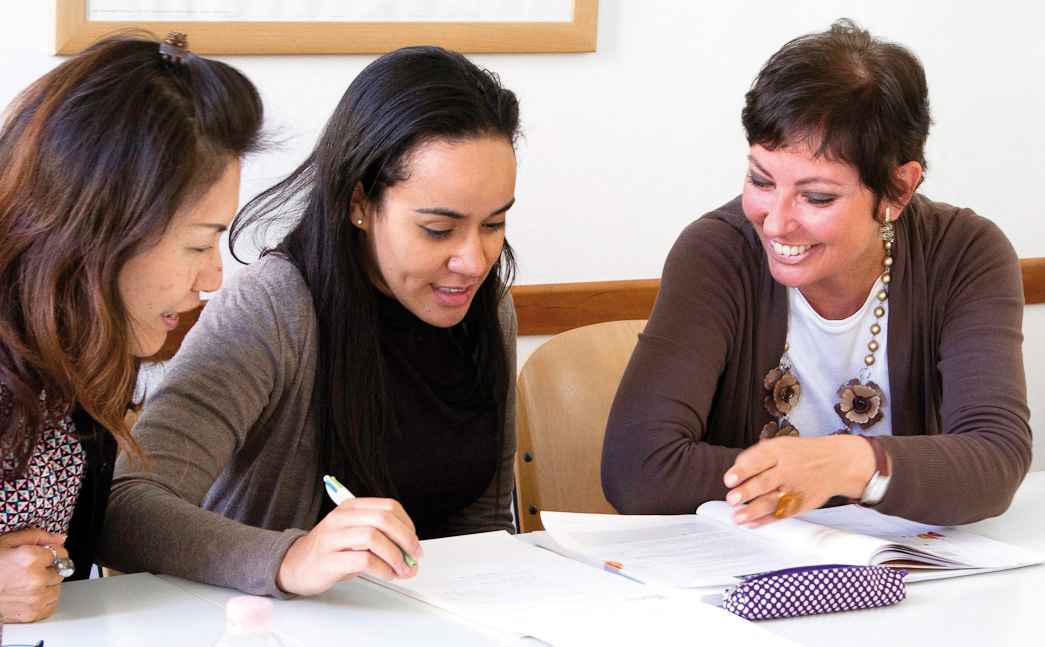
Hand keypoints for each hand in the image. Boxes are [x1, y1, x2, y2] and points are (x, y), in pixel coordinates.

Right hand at [0, 528, 68, 622]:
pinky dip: (42, 600)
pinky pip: (51, 605)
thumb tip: (60, 538)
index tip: (42, 555)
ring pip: (57, 588)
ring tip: (25, 583)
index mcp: (30, 558)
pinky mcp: (32, 614)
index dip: (51, 552)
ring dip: (46, 585)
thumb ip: (36, 537)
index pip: (61, 553)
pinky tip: (27, 595)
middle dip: (48, 568)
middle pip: (60, 570)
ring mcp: (34, 598)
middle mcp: (35, 579)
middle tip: (28, 570)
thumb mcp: (6, 543)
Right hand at [276, 497, 422, 595]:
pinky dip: (382, 569)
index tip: (413, 542)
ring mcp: (332, 538)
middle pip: (383, 518)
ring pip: (373, 537)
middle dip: (405, 538)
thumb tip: (412, 559)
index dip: (407, 525)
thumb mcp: (356, 539)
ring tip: (400, 568)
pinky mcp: (327, 560)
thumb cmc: (330, 551)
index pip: (388, 507)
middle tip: (413, 555)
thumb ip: (384, 544)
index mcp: (350, 507)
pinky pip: (363, 560)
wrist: (294, 565)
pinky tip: (386, 574)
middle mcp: (341, 518)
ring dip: (394, 555)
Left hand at [722, 435, 874, 528]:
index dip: (742, 471)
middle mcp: (788, 470)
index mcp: (779, 452)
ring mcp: (795, 488)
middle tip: (731, 499)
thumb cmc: (801, 454)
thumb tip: (735, 472)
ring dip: (753, 512)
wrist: (837, 463)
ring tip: (737, 518)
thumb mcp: (780, 445)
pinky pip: (782, 514)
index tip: (729, 480)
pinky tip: (752, 524)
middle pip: (765, 482)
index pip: (757, 461)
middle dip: (747, 492)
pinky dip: (766, 521)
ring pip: (772, 501)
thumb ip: (756, 456)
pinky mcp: (801, 504)